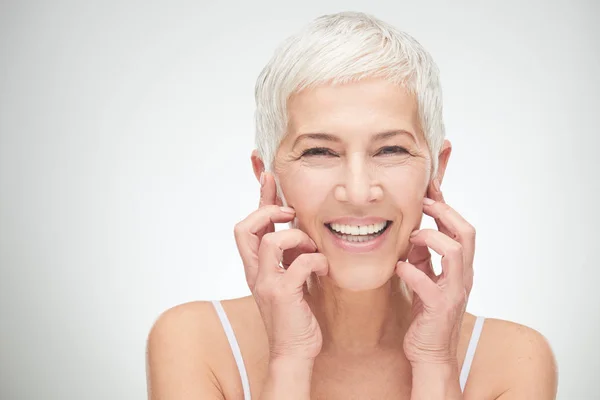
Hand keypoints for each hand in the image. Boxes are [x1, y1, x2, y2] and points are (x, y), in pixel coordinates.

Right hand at [233, 172, 328, 360]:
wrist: (294, 352)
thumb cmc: (295, 316)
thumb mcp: (289, 279)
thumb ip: (290, 256)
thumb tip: (301, 231)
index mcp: (256, 266)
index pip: (250, 225)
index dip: (259, 198)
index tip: (268, 175)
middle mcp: (255, 272)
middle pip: (245, 228)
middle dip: (267, 210)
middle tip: (289, 212)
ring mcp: (265, 282)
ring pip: (271, 240)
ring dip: (297, 238)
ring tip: (312, 249)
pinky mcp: (281, 294)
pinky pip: (299, 263)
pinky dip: (316, 261)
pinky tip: (324, 270)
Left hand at [396, 178, 474, 365]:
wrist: (430, 352)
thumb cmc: (428, 315)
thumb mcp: (426, 278)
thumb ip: (424, 256)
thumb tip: (415, 232)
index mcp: (459, 267)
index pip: (460, 228)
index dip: (446, 205)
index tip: (431, 185)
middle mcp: (462, 276)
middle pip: (467, 232)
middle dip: (445, 212)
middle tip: (425, 203)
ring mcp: (454, 291)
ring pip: (456, 251)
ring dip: (431, 238)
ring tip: (412, 238)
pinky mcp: (440, 307)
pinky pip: (428, 283)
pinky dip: (411, 271)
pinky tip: (398, 269)